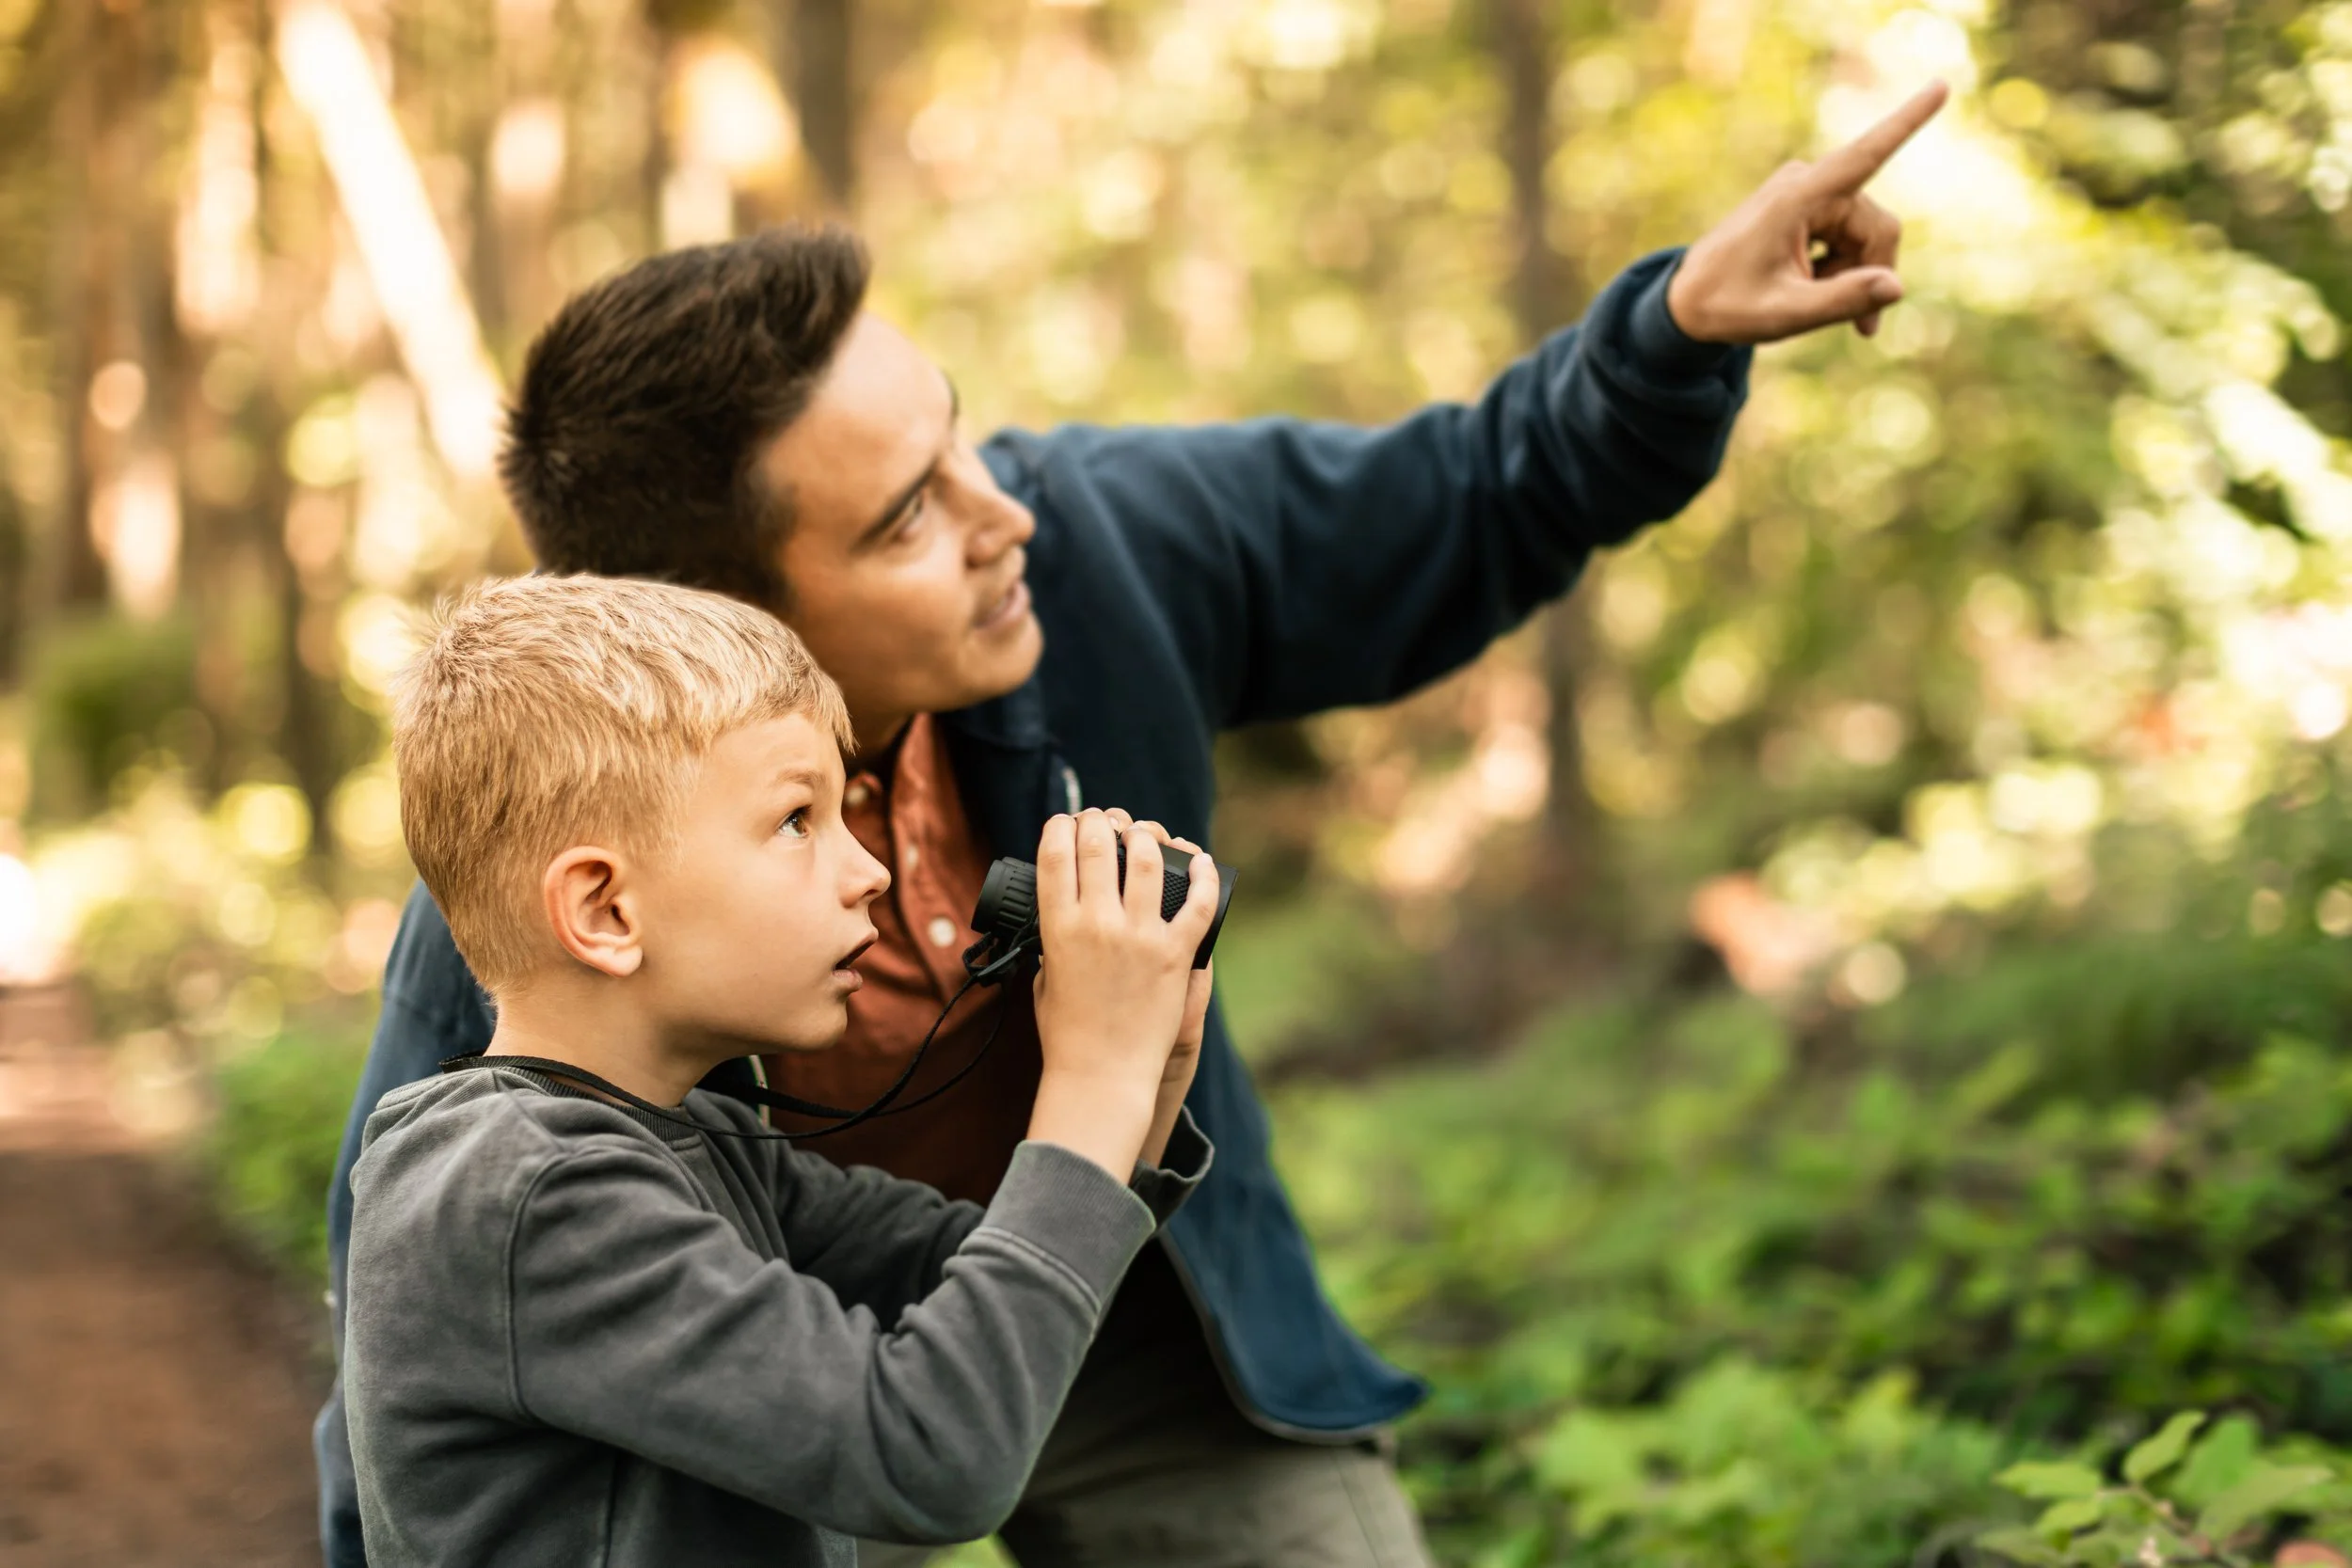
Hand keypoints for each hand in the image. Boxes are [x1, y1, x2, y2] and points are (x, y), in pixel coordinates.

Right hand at [1026, 809, 1219, 1178]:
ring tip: (1146, 832)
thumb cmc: (1068, 1036)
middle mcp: (1098, 924)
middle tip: (1105, 820)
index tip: (1067, 823)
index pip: (1055, 854)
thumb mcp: (1045, 980)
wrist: (1102, 1077)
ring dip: (1147, 835)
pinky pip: (1198, 903)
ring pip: (1147, 859)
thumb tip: (1065, 915)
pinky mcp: (1175, 955)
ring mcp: (1140, 937)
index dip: (1061, 827)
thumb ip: (1053, 944)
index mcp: (1058, 929)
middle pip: (1098, 844)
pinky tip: (1201, 860)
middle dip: (1101, 821)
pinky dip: (1203, 876)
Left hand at [1665, 81, 1947, 344]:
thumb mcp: (1784, 314)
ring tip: (1812, 302)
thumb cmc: (1727, 306)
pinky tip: (1810, 288)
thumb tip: (1896, 287)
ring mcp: (1809, 191)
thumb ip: (1842, 301)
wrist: (1686, 302)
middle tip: (1859, 328)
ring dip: (1852, 274)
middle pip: (1877, 227)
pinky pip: (1849, 236)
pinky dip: (1841, 268)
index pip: (1865, 156)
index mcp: (1799, 197)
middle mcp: (1808, 183)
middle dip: (1871, 273)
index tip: (1942, 85)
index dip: (1907, 122)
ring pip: (1867, 235)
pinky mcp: (1809, 203)